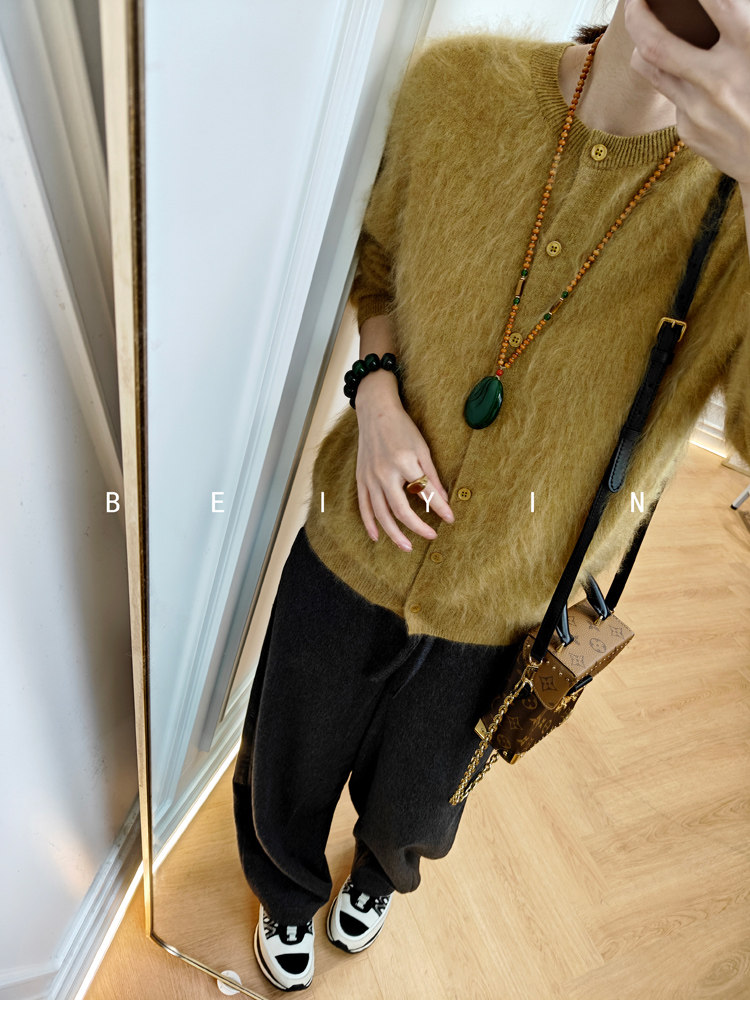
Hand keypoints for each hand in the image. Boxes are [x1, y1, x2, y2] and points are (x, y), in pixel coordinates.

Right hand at [354, 373, 453, 550]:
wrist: (375, 412)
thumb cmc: (402, 428)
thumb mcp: (422, 448)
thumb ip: (432, 475)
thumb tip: (445, 500)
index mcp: (403, 462)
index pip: (424, 493)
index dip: (439, 508)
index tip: (451, 520)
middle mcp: (384, 473)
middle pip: (400, 510)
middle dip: (417, 527)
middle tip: (432, 537)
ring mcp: (370, 478)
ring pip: (381, 514)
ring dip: (394, 533)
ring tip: (407, 547)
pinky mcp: (361, 479)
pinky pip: (363, 506)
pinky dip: (369, 524)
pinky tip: (377, 537)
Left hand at [624, 0, 749, 188]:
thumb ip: (744, 28)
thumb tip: (724, 7)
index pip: (718, 4)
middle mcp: (719, 82)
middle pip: (656, 44)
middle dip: (637, 15)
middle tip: (634, 0)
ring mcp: (699, 111)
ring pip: (650, 68)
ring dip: (642, 44)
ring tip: (645, 30)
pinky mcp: (689, 131)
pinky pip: (673, 96)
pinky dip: (680, 80)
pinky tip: (696, 81)